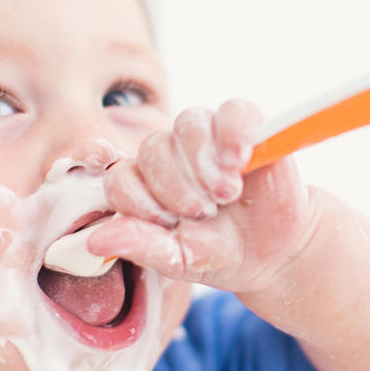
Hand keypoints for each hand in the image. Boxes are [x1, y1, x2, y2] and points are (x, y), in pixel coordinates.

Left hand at [88, 100, 315, 293]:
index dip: (141, 201)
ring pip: (187, 124)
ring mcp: (207, 135)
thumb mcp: (179, 259)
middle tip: (204, 212)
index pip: (120, 177)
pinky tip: (241, 162)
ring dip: (203, 163)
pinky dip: (234, 134)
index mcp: (146, 184)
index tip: (170, 225)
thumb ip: (140, 246)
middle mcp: (171, 153)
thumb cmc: (221, 254)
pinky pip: (232, 111)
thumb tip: (94, 242)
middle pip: (153, 149)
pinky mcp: (244, 125)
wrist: (275, 251)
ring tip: (226, 194)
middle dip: (176, 187)